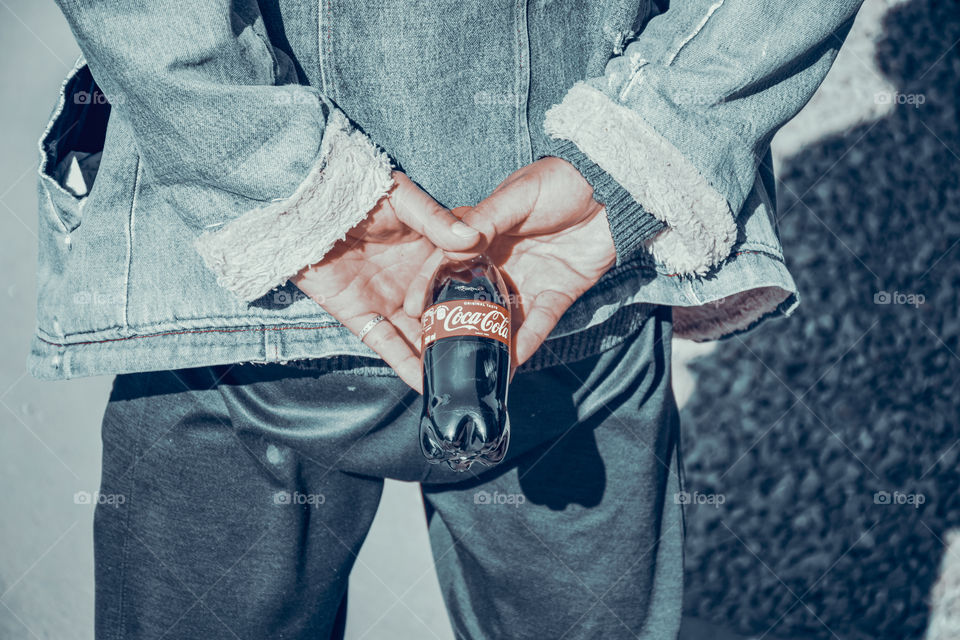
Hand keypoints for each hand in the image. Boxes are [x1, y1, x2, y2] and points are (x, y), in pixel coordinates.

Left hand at [292, 171, 479, 391]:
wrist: (305, 205)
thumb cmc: (352, 191)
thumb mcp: (402, 199)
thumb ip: (436, 220)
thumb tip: (472, 238)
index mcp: (427, 253)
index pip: (462, 282)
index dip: (482, 299)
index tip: (508, 318)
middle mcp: (410, 283)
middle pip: (443, 316)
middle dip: (465, 338)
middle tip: (494, 360)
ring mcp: (386, 302)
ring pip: (418, 338)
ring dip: (440, 358)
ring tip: (467, 380)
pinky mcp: (360, 318)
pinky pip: (387, 347)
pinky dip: (406, 365)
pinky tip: (426, 382)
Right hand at [404, 157, 616, 365]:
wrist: (612, 188)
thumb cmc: (561, 180)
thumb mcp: (517, 194)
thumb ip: (485, 218)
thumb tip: (452, 243)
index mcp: (484, 235)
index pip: (449, 263)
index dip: (429, 284)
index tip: (412, 307)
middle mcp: (501, 262)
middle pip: (472, 297)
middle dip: (454, 321)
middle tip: (433, 346)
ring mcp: (529, 280)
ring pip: (504, 316)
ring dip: (490, 339)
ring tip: (470, 365)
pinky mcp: (558, 293)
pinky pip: (540, 322)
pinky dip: (527, 341)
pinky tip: (512, 360)